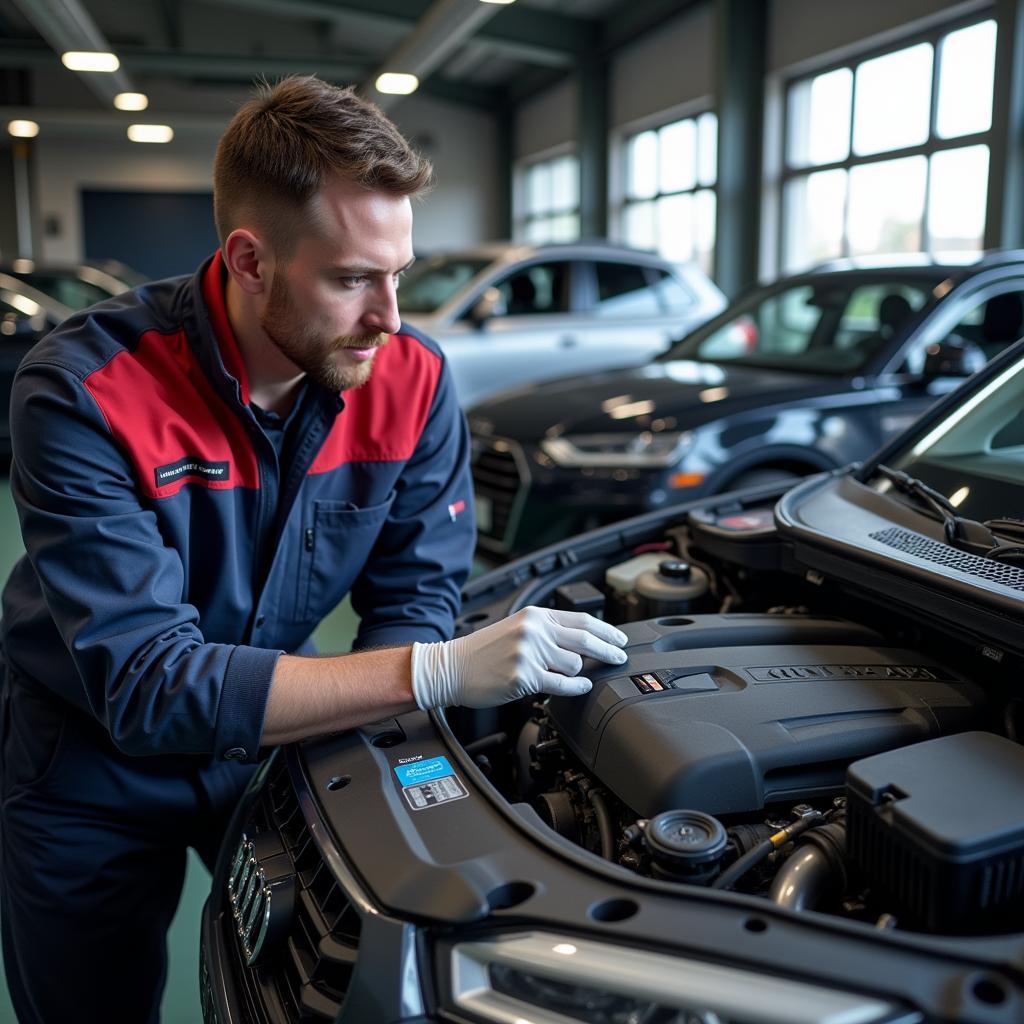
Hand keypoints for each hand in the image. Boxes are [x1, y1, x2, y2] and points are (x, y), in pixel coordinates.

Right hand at [410, 606, 627, 709]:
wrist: (450, 668)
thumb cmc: (482, 652)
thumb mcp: (516, 628)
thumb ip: (547, 631)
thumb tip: (582, 642)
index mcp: (535, 616)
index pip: (582, 620)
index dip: (606, 631)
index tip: (620, 639)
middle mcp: (534, 631)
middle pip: (586, 640)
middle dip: (609, 650)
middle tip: (620, 657)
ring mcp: (529, 654)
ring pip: (575, 665)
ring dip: (579, 672)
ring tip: (574, 675)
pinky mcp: (524, 678)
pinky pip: (563, 684)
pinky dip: (577, 687)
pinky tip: (582, 687)